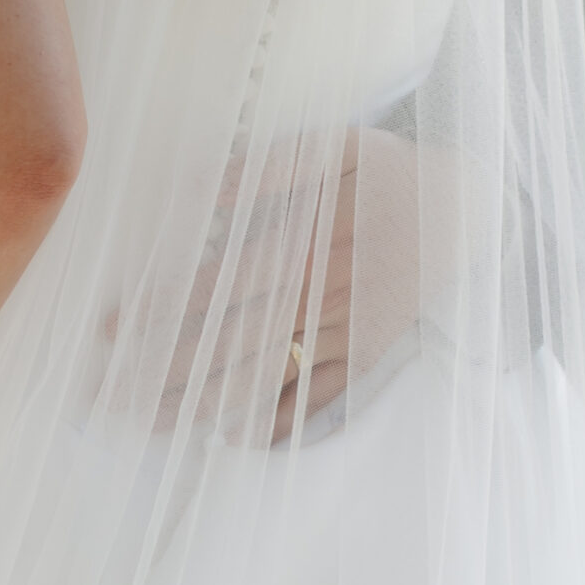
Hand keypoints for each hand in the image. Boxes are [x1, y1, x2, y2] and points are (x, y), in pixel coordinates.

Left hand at [137, 127, 433, 444]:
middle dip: (166, 370)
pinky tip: (234, 436)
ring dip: (206, 402)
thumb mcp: (338, 148)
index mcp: (302, 248)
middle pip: (229, 344)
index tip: (111, 328)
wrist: (474, 211)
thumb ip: (270, 167)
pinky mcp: (366, 353)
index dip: (161, 311)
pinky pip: (318, 396)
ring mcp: (342, 333)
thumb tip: (206, 184)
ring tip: (153, 423)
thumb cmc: (396, 171)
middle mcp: (316, 301)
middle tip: (110, 394)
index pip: (216, 289)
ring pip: (266, 375)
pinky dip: (279, 419)